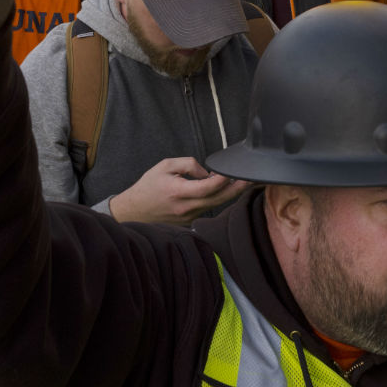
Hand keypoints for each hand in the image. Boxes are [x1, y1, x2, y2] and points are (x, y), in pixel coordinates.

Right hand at [107, 157, 251, 224]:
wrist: (134, 212)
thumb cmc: (148, 186)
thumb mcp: (164, 166)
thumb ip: (188, 164)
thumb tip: (207, 172)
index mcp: (178, 192)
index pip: (208, 187)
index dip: (223, 178)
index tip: (233, 170)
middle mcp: (186, 207)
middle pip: (219, 199)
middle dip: (238, 188)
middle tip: (253, 178)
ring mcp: (189, 217)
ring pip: (216, 205)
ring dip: (230, 193)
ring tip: (244, 182)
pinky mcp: (190, 222)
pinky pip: (208, 208)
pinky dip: (218, 199)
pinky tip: (225, 190)